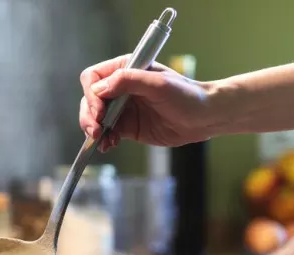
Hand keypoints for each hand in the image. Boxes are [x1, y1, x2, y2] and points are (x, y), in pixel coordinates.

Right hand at [79, 54, 216, 151]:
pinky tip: (109, 145)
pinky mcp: (127, 127)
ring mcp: (122, 108)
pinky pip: (107, 133)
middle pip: (90, 100)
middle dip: (89, 116)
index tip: (100, 111)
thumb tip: (100, 89)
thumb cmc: (187, 96)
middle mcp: (120, 88)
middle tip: (97, 131)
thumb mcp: (158, 84)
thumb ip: (128, 81)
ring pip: (94, 118)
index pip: (93, 78)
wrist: (204, 118)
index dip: (92, 94)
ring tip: (103, 141)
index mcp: (125, 70)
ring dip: (93, 130)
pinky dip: (103, 140)